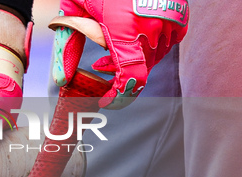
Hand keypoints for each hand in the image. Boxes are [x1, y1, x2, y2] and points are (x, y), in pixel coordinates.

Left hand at [51, 0, 187, 108]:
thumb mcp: (73, 9)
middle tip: (100, 68)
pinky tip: (135, 40)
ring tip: (111, 52)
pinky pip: (168, 42)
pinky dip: (152, 47)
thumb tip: (62, 81)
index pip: (131, 76)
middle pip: (140, 69)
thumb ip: (67, 46)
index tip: (106, 102)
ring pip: (154, 57)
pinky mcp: (179, 13)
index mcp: (124, 28)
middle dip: (119, 75)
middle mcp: (150, 26)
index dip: (119, 96)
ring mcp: (168, 20)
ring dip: (134, 62)